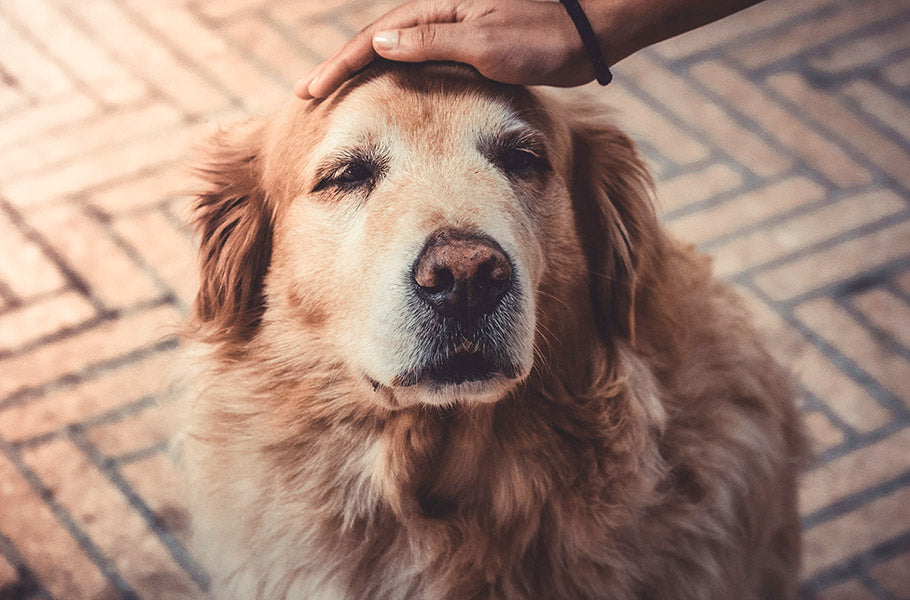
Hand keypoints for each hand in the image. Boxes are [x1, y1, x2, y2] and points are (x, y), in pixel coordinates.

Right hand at [295, 0, 601, 98]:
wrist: (586, 34)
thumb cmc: (541, 37)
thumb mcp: (484, 42)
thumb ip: (431, 42)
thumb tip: (379, 43)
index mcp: (436, 11)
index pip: (374, 39)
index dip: (340, 65)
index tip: (311, 89)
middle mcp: (439, 17)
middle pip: (376, 42)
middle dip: (341, 67)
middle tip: (308, 92)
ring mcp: (453, 31)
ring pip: (394, 51)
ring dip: (363, 70)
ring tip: (335, 91)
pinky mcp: (468, 46)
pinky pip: (418, 60)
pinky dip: (393, 74)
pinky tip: (386, 89)